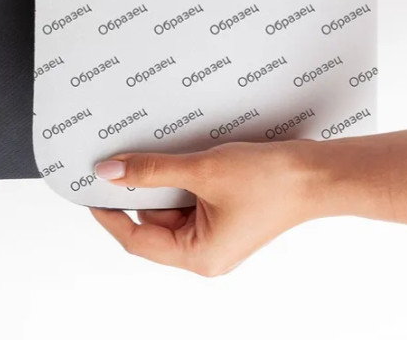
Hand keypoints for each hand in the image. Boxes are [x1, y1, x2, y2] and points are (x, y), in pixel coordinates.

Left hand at [90, 138, 361, 276]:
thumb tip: (111, 171)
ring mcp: (216, 234)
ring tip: (159, 150)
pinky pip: (190, 198)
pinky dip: (181, 177)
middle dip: (140, 188)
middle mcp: (205, 251)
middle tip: (123, 154)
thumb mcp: (202, 170)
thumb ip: (152, 171)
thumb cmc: (270, 180)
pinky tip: (179, 154)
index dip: (109, 213)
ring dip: (162, 179)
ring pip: (171, 205)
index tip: (90, 188)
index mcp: (197, 255)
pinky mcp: (226, 215)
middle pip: (152, 220)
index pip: (136, 239)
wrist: (317, 173)